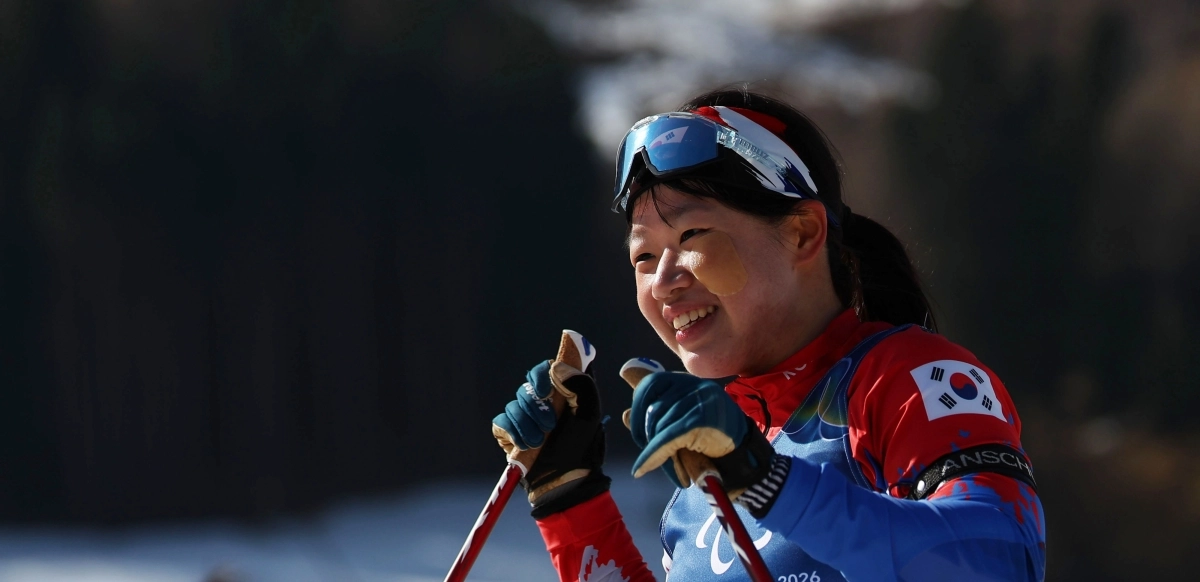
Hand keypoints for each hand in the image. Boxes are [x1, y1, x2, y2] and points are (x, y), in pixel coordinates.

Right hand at [491, 331, 608, 516]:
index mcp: (561, 391)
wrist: (565, 479)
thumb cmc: (581, 445)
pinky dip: (511, 432)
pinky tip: (523, 445)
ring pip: (513, 406)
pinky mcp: (508, 432)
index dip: (540, 375)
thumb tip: (556, 368)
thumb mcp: (590, 413)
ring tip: (539, 442)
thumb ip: (581, 385)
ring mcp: (523, 416)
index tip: (544, 390)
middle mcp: (540, 400)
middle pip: (526, 388)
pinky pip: (501, 423)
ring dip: (526, 425)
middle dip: (536, 408)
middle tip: (550, 426)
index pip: (545, 369)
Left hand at [626, 367, 772, 495]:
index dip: (638, 410)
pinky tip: (642, 468)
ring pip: (659, 424)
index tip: (640, 434)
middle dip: (645, 434)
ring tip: (668, 465)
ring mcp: (700, 400)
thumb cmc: (710, 443)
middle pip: (652, 407)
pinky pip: (666, 437)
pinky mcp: (701, 419)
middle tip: (651, 454)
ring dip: (654, 450)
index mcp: (687, 381)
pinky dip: (652, 455)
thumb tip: (624, 415)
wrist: (744, 460)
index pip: (650, 385)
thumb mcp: (678, 426)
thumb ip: (653, 418)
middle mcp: (694, 385)